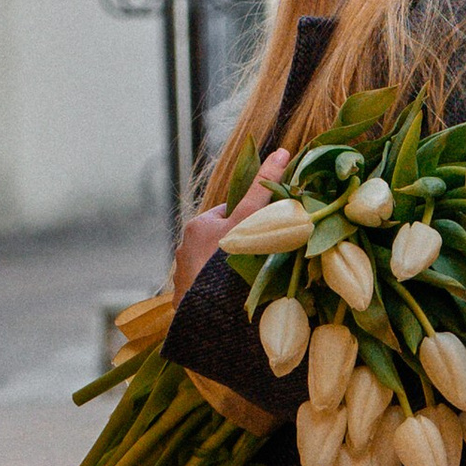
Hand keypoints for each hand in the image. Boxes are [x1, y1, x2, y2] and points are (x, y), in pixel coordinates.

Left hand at [171, 148, 290, 302]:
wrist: (209, 314)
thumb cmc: (228, 259)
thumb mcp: (249, 221)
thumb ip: (263, 189)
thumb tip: (282, 151)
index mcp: (197, 226)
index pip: (230, 215)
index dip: (250, 224)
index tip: (263, 237)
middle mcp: (184, 247)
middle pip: (222, 241)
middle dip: (239, 249)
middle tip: (259, 262)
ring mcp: (182, 274)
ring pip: (214, 266)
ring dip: (228, 273)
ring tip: (247, 284)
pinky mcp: (184, 298)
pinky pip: (207, 289)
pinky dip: (218, 292)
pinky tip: (232, 299)